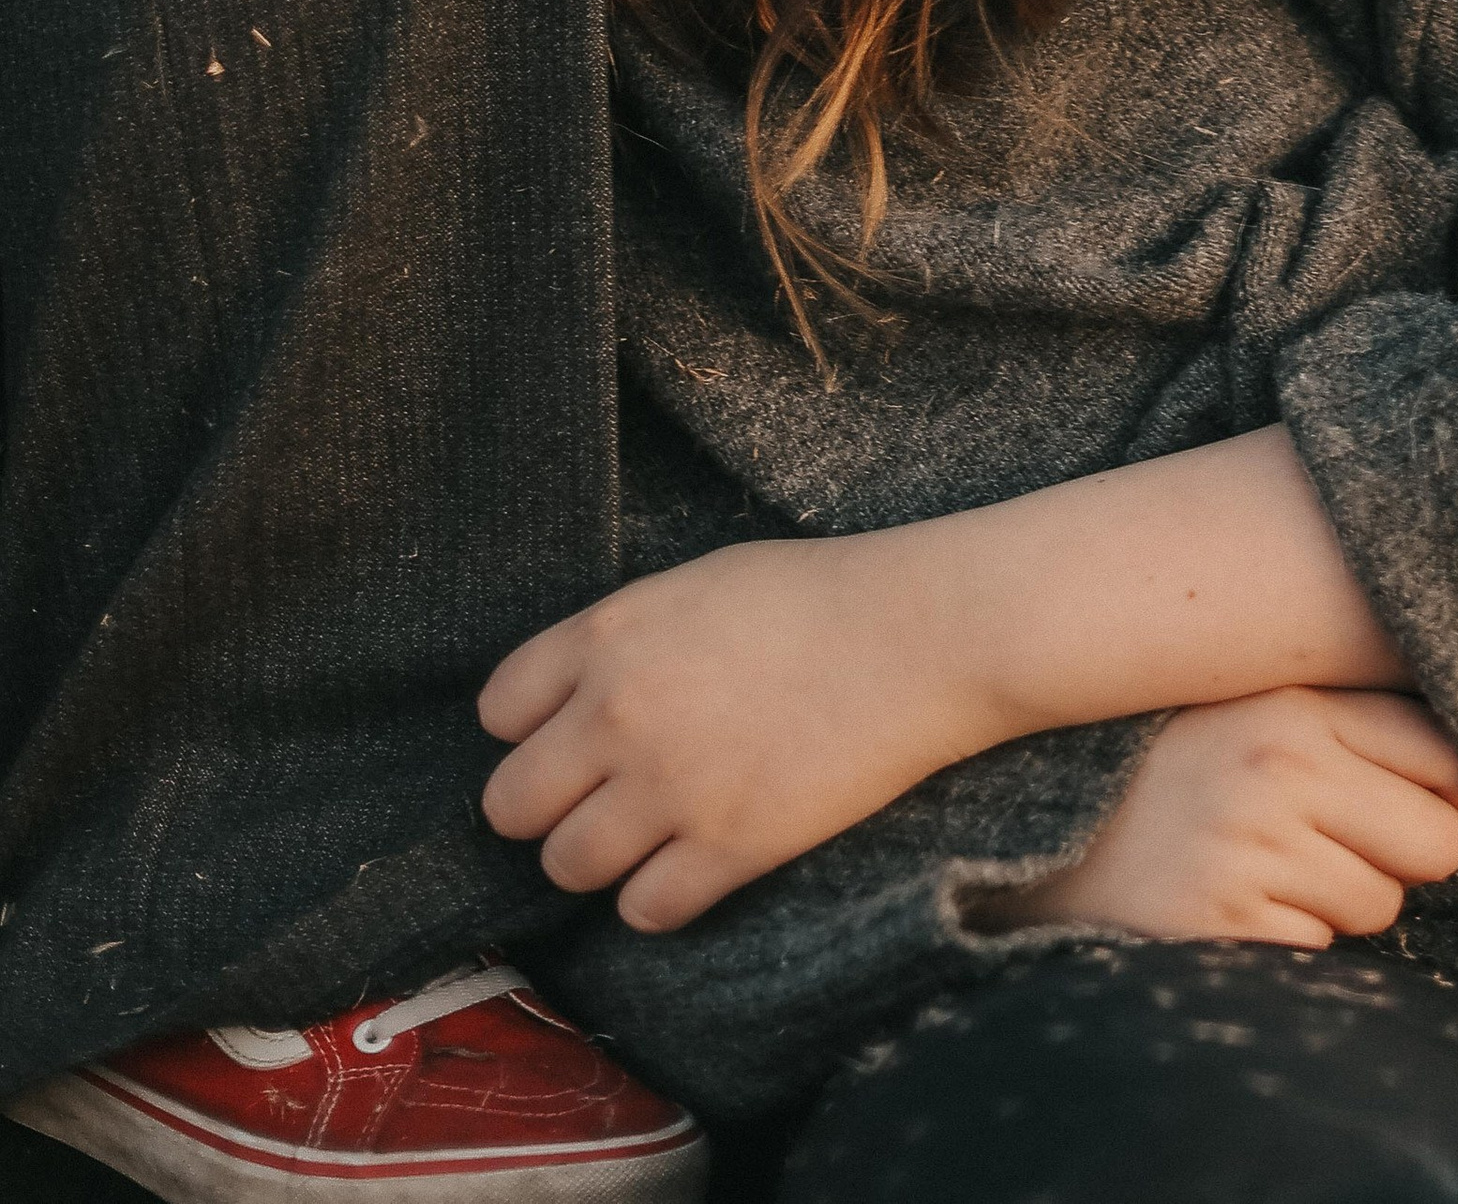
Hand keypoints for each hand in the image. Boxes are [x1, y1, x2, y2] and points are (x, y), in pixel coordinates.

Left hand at [479, 534, 971, 933]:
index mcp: (609, 636)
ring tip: (649, 835)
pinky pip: (643, 911)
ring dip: (601, 858)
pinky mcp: (726, 848)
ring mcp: (669, 786)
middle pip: (510, 804)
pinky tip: (695, 864)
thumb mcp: (696, 585)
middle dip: (547, 807)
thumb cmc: (817, 597)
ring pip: (567, 866)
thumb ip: (619, 642)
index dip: (530, 730)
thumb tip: (567, 703)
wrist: (919, 634)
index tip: (569, 737)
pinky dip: (662, 897)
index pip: (498, 711)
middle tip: (597, 800)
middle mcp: (618, 713)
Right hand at [983, 689, 1457, 949]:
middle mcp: (1274, 764)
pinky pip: (1321, 953)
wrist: (1046, 830)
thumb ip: (1382, 737)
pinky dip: (1294, 943)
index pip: (1448, 749)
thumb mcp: (1272, 719)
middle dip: (1402, 857)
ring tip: (1270, 864)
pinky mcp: (1219, 922)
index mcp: (1295, 701)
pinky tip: (1238, 902)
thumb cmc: (1187, 771)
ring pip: (1382, 906)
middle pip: (1434, 841)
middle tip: (1332, 837)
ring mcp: (1244, 845)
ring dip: (1344, 902)